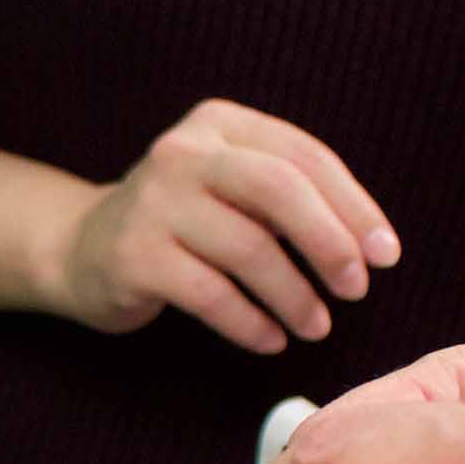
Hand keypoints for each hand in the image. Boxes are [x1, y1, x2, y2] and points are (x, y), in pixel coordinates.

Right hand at [46, 100, 398, 352]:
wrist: (79, 249)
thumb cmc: (181, 224)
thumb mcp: (230, 188)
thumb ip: (288, 197)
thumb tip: (370, 247)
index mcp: (218, 124)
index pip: (304, 158)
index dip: (355, 207)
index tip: (385, 255)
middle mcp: (182, 153)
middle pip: (278, 190)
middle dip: (330, 244)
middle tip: (357, 289)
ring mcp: (152, 203)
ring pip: (248, 249)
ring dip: (295, 296)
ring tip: (316, 327)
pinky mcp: (132, 256)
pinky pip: (211, 295)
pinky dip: (251, 323)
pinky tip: (270, 339)